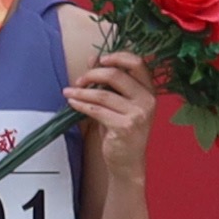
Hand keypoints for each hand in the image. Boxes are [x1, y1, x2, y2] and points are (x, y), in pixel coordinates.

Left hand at [66, 42, 158, 170]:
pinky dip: (81, 104)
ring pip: (103, 94)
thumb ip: (108, 81)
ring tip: (69, 92)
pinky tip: (72, 103)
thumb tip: (93, 58)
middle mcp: (147, 100)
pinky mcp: (125, 126)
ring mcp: (138, 113)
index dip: (118, 57)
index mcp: (149, 90)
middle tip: (79, 81)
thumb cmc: (122, 131)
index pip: (138, 63)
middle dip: (92, 74)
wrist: (128, 161)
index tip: (100, 60)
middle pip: (117, 75)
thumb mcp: (118, 103)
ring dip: (81, 91)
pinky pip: (97, 110)